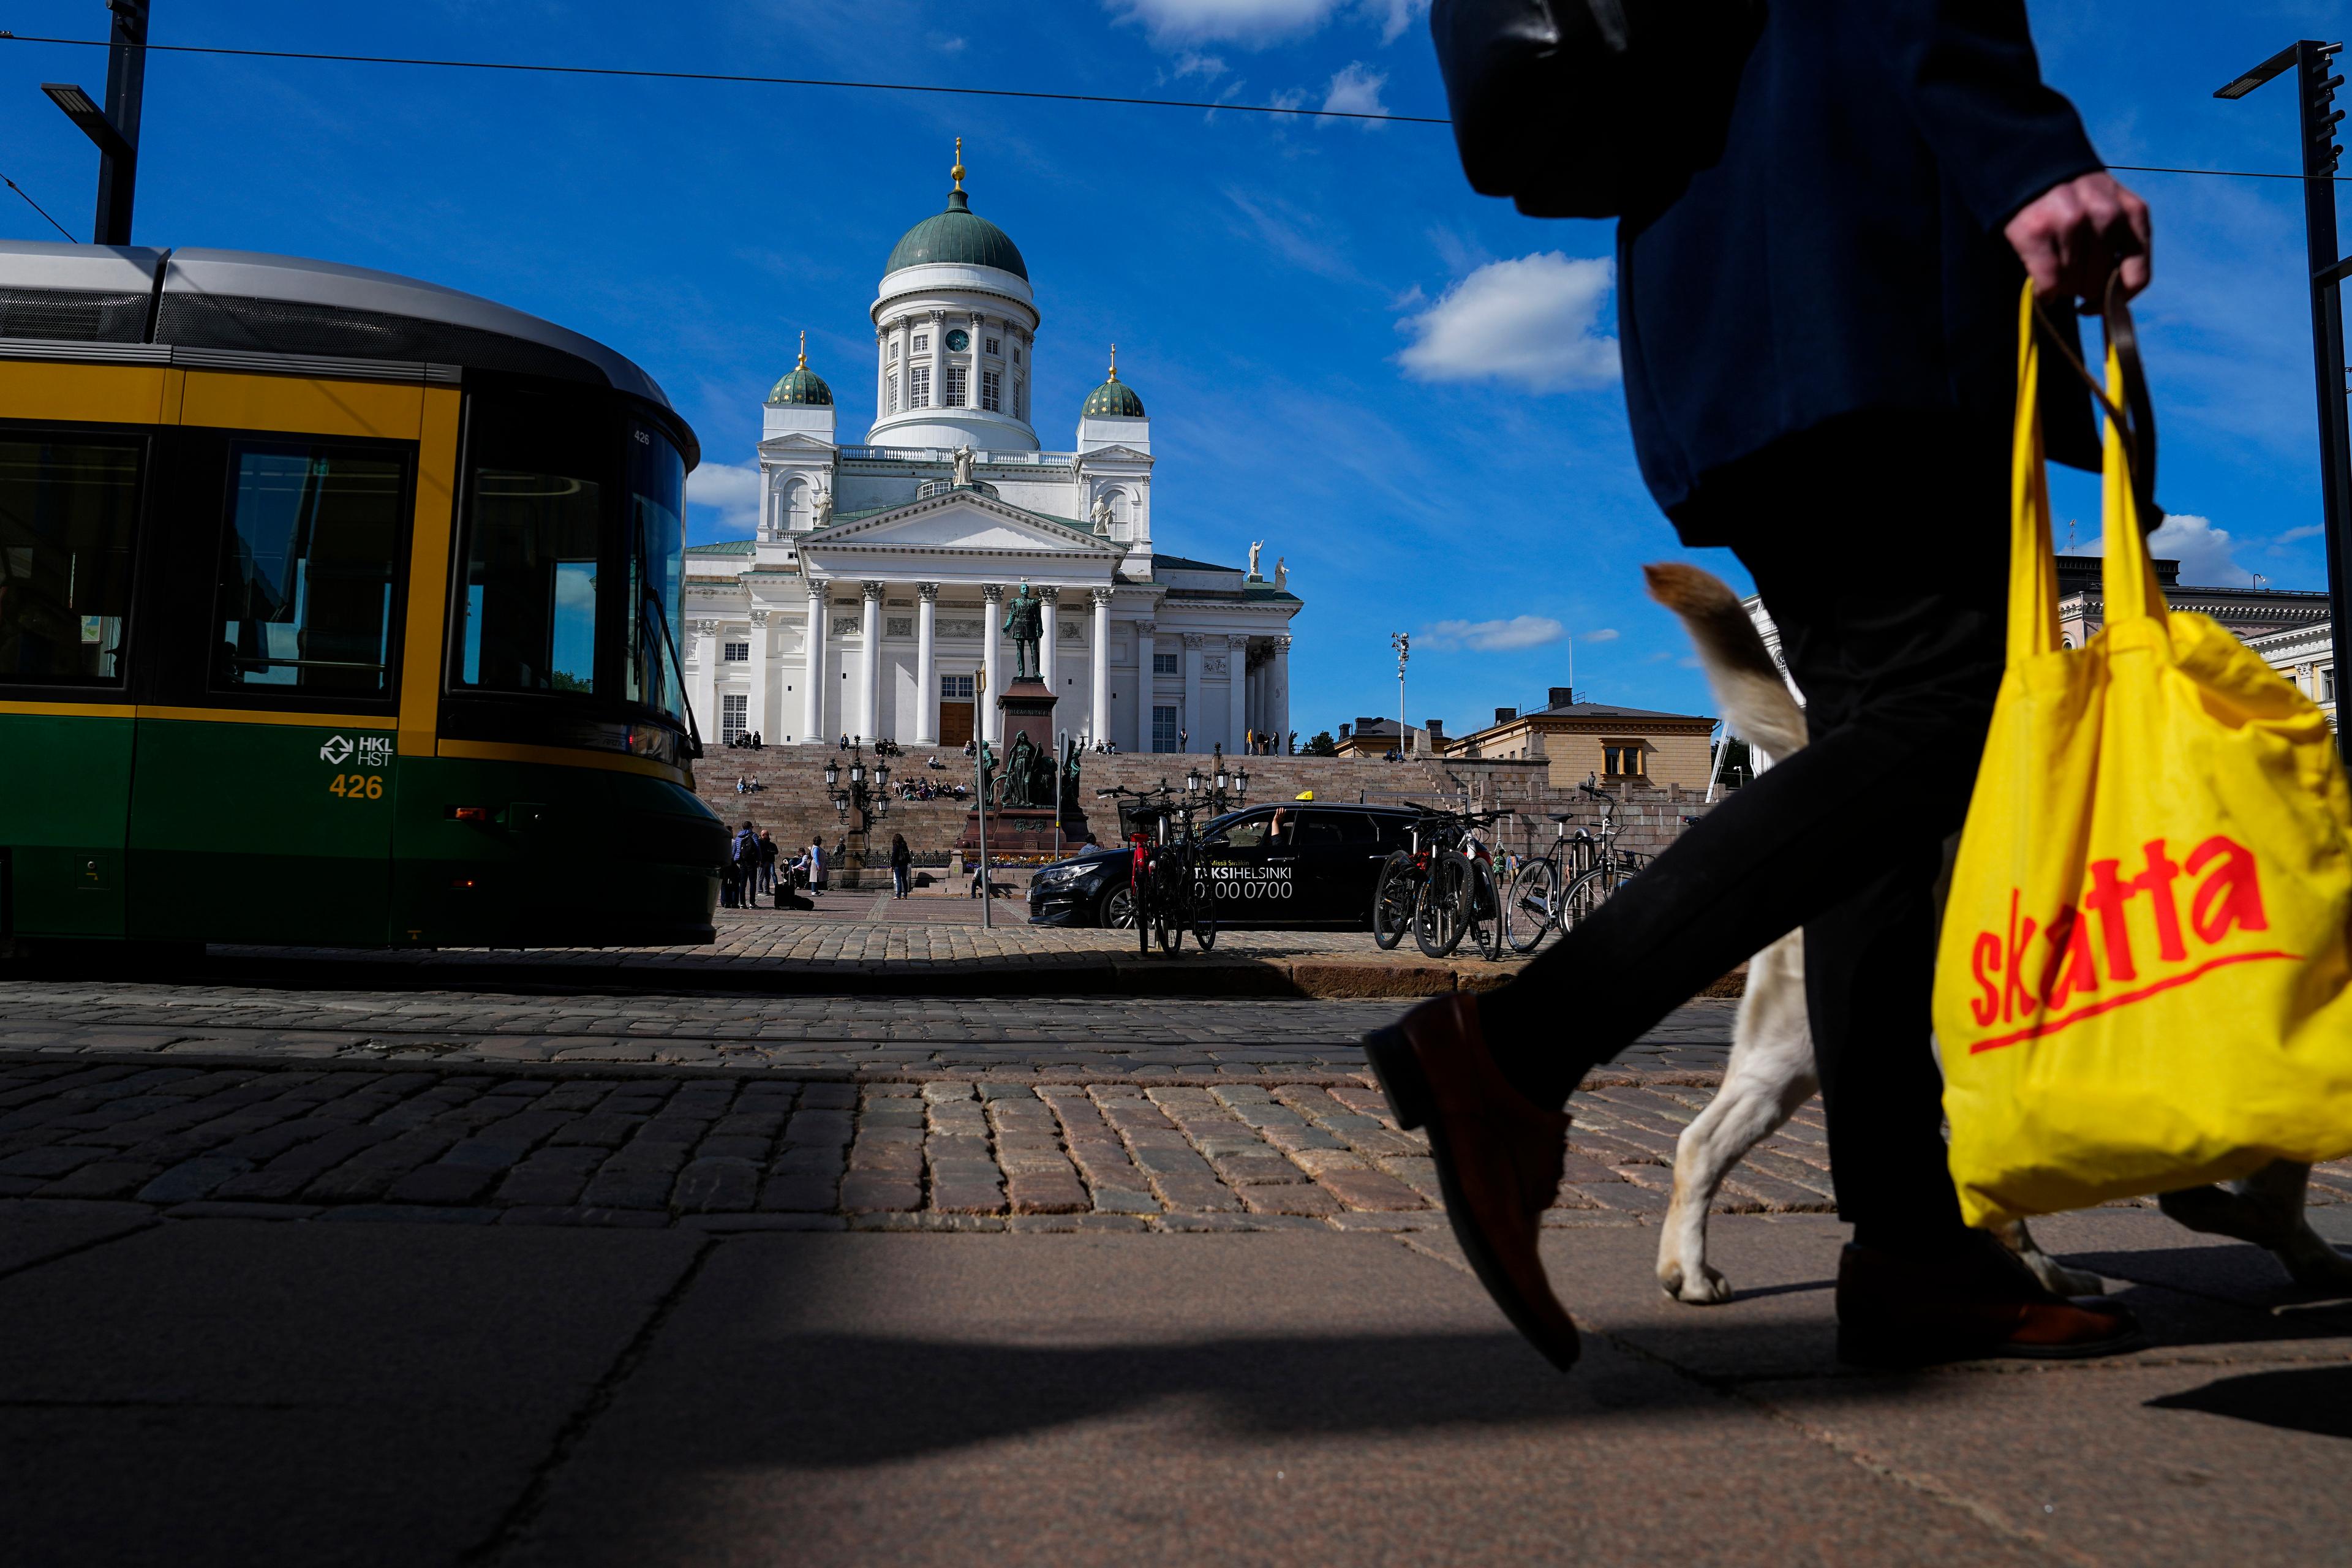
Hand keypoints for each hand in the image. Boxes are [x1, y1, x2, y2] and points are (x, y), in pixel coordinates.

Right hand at [2005, 171, 2150, 306]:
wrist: (2030, 164)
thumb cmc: (2072, 197)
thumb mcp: (2110, 210)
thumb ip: (2118, 246)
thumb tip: (2110, 303)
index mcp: (2133, 213)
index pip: (2137, 276)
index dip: (2117, 299)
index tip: (2098, 305)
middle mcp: (2106, 216)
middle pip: (2099, 285)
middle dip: (2083, 290)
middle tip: (2069, 280)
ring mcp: (2072, 222)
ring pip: (2073, 285)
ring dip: (2061, 288)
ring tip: (2053, 273)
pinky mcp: (2039, 232)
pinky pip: (2049, 283)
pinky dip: (2044, 293)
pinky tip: (2042, 288)